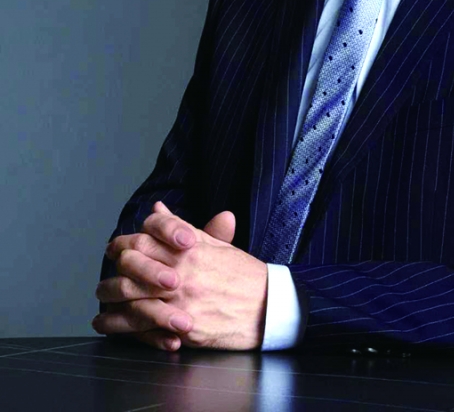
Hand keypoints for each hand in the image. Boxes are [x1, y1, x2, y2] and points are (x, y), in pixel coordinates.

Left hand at [94, 202, 267, 350]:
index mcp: (189, 248)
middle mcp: (181, 270)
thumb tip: (157, 209)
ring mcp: (180, 299)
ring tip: (102, 304)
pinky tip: (108, 326)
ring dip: (110, 300)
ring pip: (132, 297)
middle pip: (132, 264)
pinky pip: (142, 326)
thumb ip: (180, 228)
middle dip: (113, 272)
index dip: (124, 243)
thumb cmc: (242, 274)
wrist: (268, 305)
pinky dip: (120, 327)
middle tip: (104, 281)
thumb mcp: (214, 244)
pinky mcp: (182, 326)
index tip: (116, 250)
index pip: (144, 236)